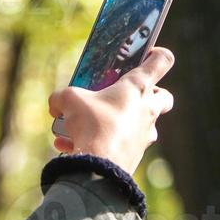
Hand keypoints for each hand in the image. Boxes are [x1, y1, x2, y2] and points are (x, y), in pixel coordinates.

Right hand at [49, 47, 174, 173]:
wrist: (99, 166)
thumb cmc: (91, 124)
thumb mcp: (69, 100)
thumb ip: (62, 98)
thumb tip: (56, 105)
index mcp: (137, 87)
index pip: (162, 61)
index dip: (157, 54)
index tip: (148, 53)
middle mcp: (147, 110)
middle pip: (164, 97)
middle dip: (151, 95)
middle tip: (127, 95)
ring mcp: (144, 134)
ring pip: (141, 124)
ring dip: (117, 122)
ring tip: (85, 126)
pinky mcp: (135, 153)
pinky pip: (118, 144)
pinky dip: (100, 143)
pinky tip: (70, 145)